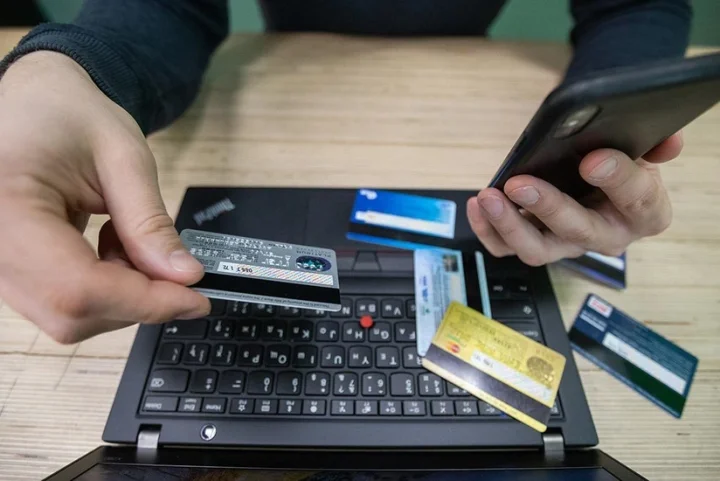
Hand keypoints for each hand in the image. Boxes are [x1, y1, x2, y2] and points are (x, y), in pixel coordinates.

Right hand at [0, 52, 209, 343]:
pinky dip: (105, 286)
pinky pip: (60, 301)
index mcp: (6, 206)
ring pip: (67, 314)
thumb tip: (185, 277)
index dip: (143, 301)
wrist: (33, 102)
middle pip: (70, 311)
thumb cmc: (69, 115)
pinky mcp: (9, 269)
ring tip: (131, 238)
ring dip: (121, 292)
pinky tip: (112, 246)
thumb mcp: (124, 158)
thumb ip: (151, 223)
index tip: (194, 299)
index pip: (77, 287)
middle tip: (175, 267)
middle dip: (137, 300)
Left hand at [467, 133, 682, 265]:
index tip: (593, 160)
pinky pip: (507, 247)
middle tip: (520, 183)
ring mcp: (567, 245)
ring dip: (509, 225)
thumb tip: (666, 141)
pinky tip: (477, 205)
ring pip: (537, 249)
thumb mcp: (644, 151)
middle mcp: (607, 237)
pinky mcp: (535, 243)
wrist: (601, 181)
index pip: (637, 199)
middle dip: (548, 207)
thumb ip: (656, 145)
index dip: (617, 179)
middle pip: (578, 232)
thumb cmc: (622, 166)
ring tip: (489, 197)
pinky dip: (488, 230)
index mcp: (645, 213)